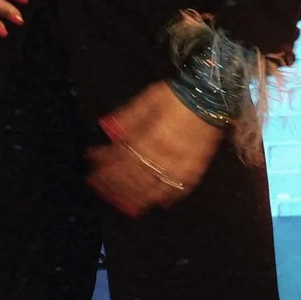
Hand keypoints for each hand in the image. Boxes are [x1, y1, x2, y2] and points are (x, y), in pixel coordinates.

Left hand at [88, 80, 225, 216]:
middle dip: (113, 182)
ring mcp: (181, 164)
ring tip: (121, 202)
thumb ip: (128, 116)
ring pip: (154, 186)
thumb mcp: (149, 99)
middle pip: (134, 175)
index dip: (104, 160)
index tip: (90, 160)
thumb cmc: (177, 96)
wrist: (210, 96)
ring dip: (135, 195)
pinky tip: (158, 203)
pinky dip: (168, 196)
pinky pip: (180, 187)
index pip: (122, 155)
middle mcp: (164, 155)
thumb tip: (108, 129)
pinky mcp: (195, 168)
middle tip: (97, 185)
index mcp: (152, 137)